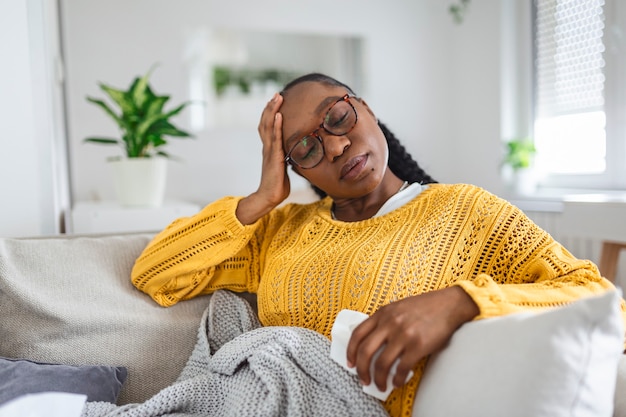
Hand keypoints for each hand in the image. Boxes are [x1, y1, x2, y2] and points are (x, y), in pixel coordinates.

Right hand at [236, 93, 289, 223]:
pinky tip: (278, 116)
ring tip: (277, 98)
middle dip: (270, 107)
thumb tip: (295, 154)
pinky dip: (276, 126)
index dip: (270, 114)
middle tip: (276, 94)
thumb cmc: (277, 185)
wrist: (269, 197)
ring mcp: (269, 151)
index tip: (276, 102)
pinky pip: (275, 139)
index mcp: (270, 149)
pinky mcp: (274, 157)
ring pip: (268, 126)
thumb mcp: (283, 168)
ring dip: (272, 111)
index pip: (267, 127)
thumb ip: (286, 158)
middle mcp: (268, 148)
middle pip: (266, 122)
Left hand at [346, 286, 478, 391]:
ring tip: (381, 385)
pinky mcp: (418, 345)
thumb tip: (372, 344)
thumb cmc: (424, 307)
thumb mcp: (397, 308)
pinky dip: (397, 379)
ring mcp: (403, 334)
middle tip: (364, 380)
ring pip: (382, 363)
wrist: (449, 304)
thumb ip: (384, 321)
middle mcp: (390, 323)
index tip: (350, 363)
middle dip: (361, 370)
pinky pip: (402, 368)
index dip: (350, 351)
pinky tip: (398, 382)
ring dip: (379, 379)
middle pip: (365, 351)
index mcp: (382, 313)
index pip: (358, 334)